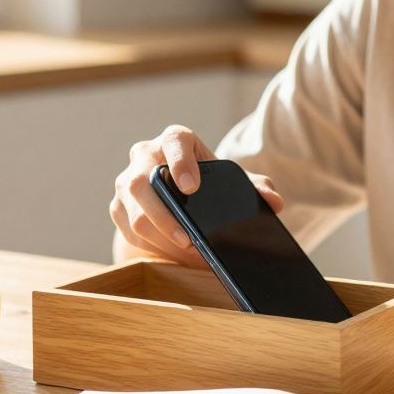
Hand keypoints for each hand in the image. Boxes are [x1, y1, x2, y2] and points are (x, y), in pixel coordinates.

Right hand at [111, 124, 283, 265]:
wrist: (175, 190)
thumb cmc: (206, 180)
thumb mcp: (231, 179)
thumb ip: (255, 187)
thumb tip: (273, 202)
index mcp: (176, 139)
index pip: (174, 141)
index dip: (180, 163)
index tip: (192, 187)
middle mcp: (145, 155)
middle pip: (142, 183)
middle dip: (166, 216)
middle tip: (190, 239)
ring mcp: (127, 180)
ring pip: (133, 212)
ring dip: (160, 237)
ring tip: (188, 252)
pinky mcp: (119, 206)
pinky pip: (128, 230)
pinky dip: (152, 246)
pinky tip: (174, 254)